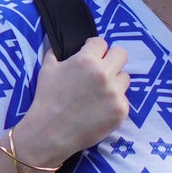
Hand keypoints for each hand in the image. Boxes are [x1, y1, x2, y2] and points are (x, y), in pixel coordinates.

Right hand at [17, 40, 131, 170]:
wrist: (51, 132)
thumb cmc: (47, 99)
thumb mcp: (47, 68)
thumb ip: (56, 50)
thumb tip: (58, 40)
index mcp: (86, 60)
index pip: (101, 43)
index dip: (94, 49)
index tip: (91, 56)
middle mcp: (104, 74)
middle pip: (121, 54)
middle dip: (112, 59)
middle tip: (102, 70)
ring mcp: (114, 93)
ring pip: (124, 78)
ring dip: (114, 82)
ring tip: (99, 93)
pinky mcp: (120, 111)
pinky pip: (124, 99)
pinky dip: (114, 103)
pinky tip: (100, 109)